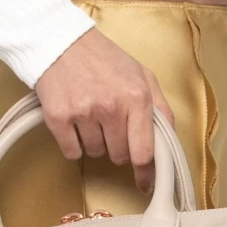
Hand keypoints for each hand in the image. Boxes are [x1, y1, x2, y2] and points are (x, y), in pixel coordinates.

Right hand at [34, 27, 175, 195]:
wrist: (62, 43)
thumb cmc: (104, 59)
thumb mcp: (142, 75)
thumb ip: (160, 107)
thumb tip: (168, 138)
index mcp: (137, 98)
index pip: (145, 151)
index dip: (146, 172)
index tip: (145, 183)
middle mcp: (112, 107)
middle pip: (120, 155)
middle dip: (118, 146)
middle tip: (111, 124)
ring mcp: (83, 113)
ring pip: (96, 153)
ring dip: (95, 142)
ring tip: (91, 115)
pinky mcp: (58, 118)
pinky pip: (71, 151)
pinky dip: (73, 143)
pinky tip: (74, 122)